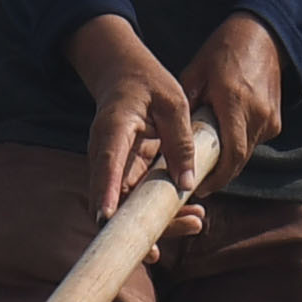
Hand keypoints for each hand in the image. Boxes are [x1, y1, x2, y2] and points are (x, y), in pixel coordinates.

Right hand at [68, 15, 203, 224]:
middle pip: (115, 201)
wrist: (124, 77)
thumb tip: (187, 184)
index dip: (106, 192)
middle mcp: (105, 156)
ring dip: (158, 224)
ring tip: (196, 222)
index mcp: (113, 130)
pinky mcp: (124, 177)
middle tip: (190, 224)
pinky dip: (159, 214)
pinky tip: (189, 216)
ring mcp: (113, 171)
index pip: (107, 164)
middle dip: (145, 224)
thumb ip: (180, 141)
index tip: (107, 217)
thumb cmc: (147, 83)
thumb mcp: (172, 103)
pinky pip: (137, 203)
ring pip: (126, 210)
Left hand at [187, 13, 290, 191]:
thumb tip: (172, 140)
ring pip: (246, 153)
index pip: (231, 154)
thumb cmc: (224, 51)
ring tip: (208, 154)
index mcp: (234, 101)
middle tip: (198, 180)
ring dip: (228, 157)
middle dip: (219, 173)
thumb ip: (186, 108)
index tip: (199, 186)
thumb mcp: (195, 73)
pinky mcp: (276, 121)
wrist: (263, 37)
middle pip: (239, 159)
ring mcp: (270, 119)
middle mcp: (257, 114)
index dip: (217, 177)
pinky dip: (238, 143)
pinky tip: (225, 132)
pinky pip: (254, 142)